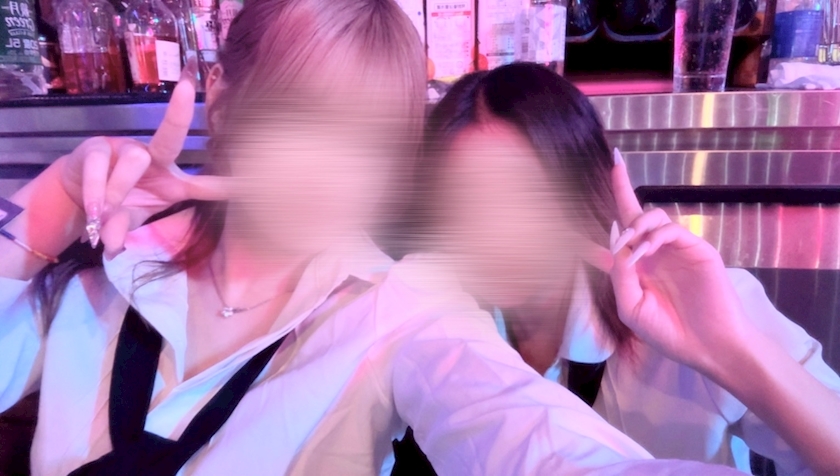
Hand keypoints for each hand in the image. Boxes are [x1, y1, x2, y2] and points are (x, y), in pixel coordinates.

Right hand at [58, 62, 227, 257]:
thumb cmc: (116, 203)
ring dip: (120, 189)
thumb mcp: (128, 221)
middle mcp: (154, 159)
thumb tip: (113, 244)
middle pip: (171, 136)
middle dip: (180, 113)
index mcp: (172, 182)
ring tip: (104, 212)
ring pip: (135, 160)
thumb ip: (124, 230)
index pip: (205, 185)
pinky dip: (96, 189)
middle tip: (186, 87)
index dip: (227, 185)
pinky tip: (93, 208)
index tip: (251, 181)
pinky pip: (101, 164)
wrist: (76, 193)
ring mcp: (126, 148)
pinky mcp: (98, 147)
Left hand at [606, 149, 755, 378]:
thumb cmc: (669, 332)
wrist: (708, 347)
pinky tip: (645, 253)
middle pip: (636, 212)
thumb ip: (620, 273)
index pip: (623, 227)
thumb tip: (614, 239)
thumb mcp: (631, 306)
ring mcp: (677, 249)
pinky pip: (672, 230)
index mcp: (638, 265)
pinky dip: (654, 237)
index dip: (618, 196)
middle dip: (622, 189)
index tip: (613, 163)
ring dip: (636, 224)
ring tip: (630, 247)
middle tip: (614, 175)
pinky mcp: (697, 250)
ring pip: (653, 216)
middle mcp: (656, 252)